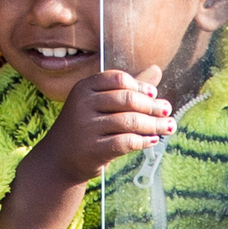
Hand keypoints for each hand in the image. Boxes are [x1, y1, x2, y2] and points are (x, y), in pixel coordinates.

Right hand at [37, 65, 175, 183]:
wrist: (59, 158)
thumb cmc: (86, 126)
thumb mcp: (100, 103)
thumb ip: (127, 88)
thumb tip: (157, 70)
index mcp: (84, 87)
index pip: (118, 79)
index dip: (140, 86)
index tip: (154, 94)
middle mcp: (83, 104)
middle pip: (127, 99)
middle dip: (152, 105)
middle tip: (167, 110)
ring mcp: (86, 127)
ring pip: (130, 121)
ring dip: (154, 124)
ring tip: (169, 127)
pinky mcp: (93, 149)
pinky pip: (126, 142)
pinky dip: (144, 141)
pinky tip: (153, 140)